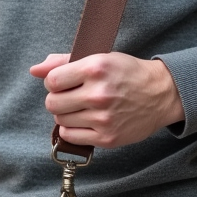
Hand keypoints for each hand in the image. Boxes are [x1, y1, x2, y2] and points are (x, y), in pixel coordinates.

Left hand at [30, 53, 183, 148]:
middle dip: (57, 99)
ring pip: (60, 120)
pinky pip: (71, 137)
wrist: (161, 94)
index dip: (53, 82)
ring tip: (82, 108)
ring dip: (66, 115)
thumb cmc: (128, 74)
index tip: (63, 83)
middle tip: (71, 96)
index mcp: (96, 68)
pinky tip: (84, 121)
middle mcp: (99, 94)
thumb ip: (64, 62)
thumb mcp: (99, 58)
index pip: (52, 81)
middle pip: (52, 103)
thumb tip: (35, 70)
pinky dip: (72, 130)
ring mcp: (103, 118)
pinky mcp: (107, 138)